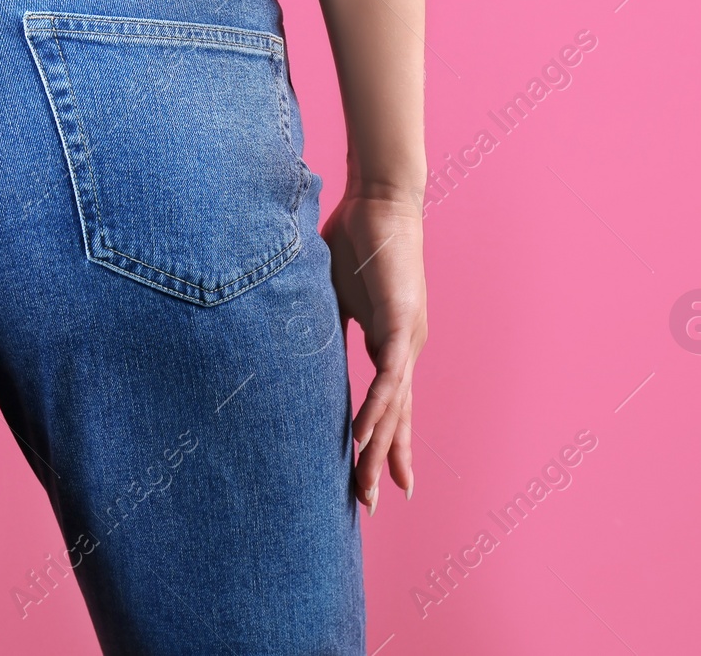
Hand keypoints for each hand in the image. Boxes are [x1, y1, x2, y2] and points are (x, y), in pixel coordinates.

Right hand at [322, 187, 427, 514]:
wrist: (379, 197)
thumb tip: (293, 344)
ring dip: (378, 448)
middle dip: (383, 461)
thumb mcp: (331, 293)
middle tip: (371, 503)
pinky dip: (378, 409)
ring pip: (394, 406)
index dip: (384, 440)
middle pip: (395, 416)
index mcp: (388, 340)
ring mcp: (406, 337)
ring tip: (369, 487)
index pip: (389, 402)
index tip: (380, 478)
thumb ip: (321, 324)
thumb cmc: (356, 236)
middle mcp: (404, 347)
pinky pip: (389, 377)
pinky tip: (367, 438)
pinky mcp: (401, 322)